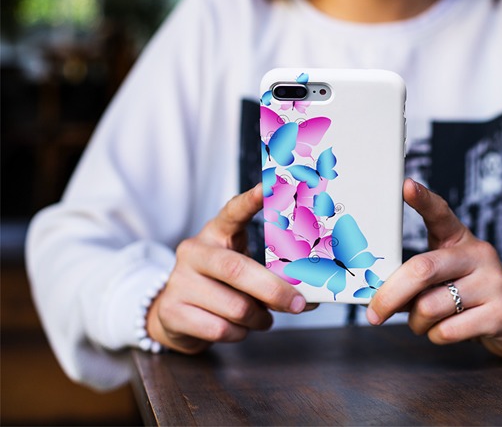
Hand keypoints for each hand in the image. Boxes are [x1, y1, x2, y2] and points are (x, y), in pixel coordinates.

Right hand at [146, 184, 311, 353]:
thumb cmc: (221, 286)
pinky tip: (237, 328)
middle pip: (237, 269)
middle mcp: (194, 252)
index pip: (233, 211)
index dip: (251, 200)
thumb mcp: (243, 271)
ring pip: (235, 307)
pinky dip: (239, 334)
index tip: (269, 187)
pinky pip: (220, 329)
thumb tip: (311, 296)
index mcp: (216, 233)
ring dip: (258, 318)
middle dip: (274, 290)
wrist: (174, 313)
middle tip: (297, 302)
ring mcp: (179, 281)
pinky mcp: (172, 311)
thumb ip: (271, 276)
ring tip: (261, 317)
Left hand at [366, 179, 501, 357]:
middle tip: (373, 313)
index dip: (422, 199)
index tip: (405, 185)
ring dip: (416, 322)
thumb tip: (375, 293)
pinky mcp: (500, 313)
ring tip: (425, 320)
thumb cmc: (464, 291)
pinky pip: (447, 330)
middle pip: (422, 269)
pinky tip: (445, 329)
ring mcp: (493, 282)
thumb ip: (415, 276)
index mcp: (458, 238)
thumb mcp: (442, 273)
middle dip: (390, 295)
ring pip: (430, 307)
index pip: (440, 213)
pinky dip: (435, 336)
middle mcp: (478, 254)